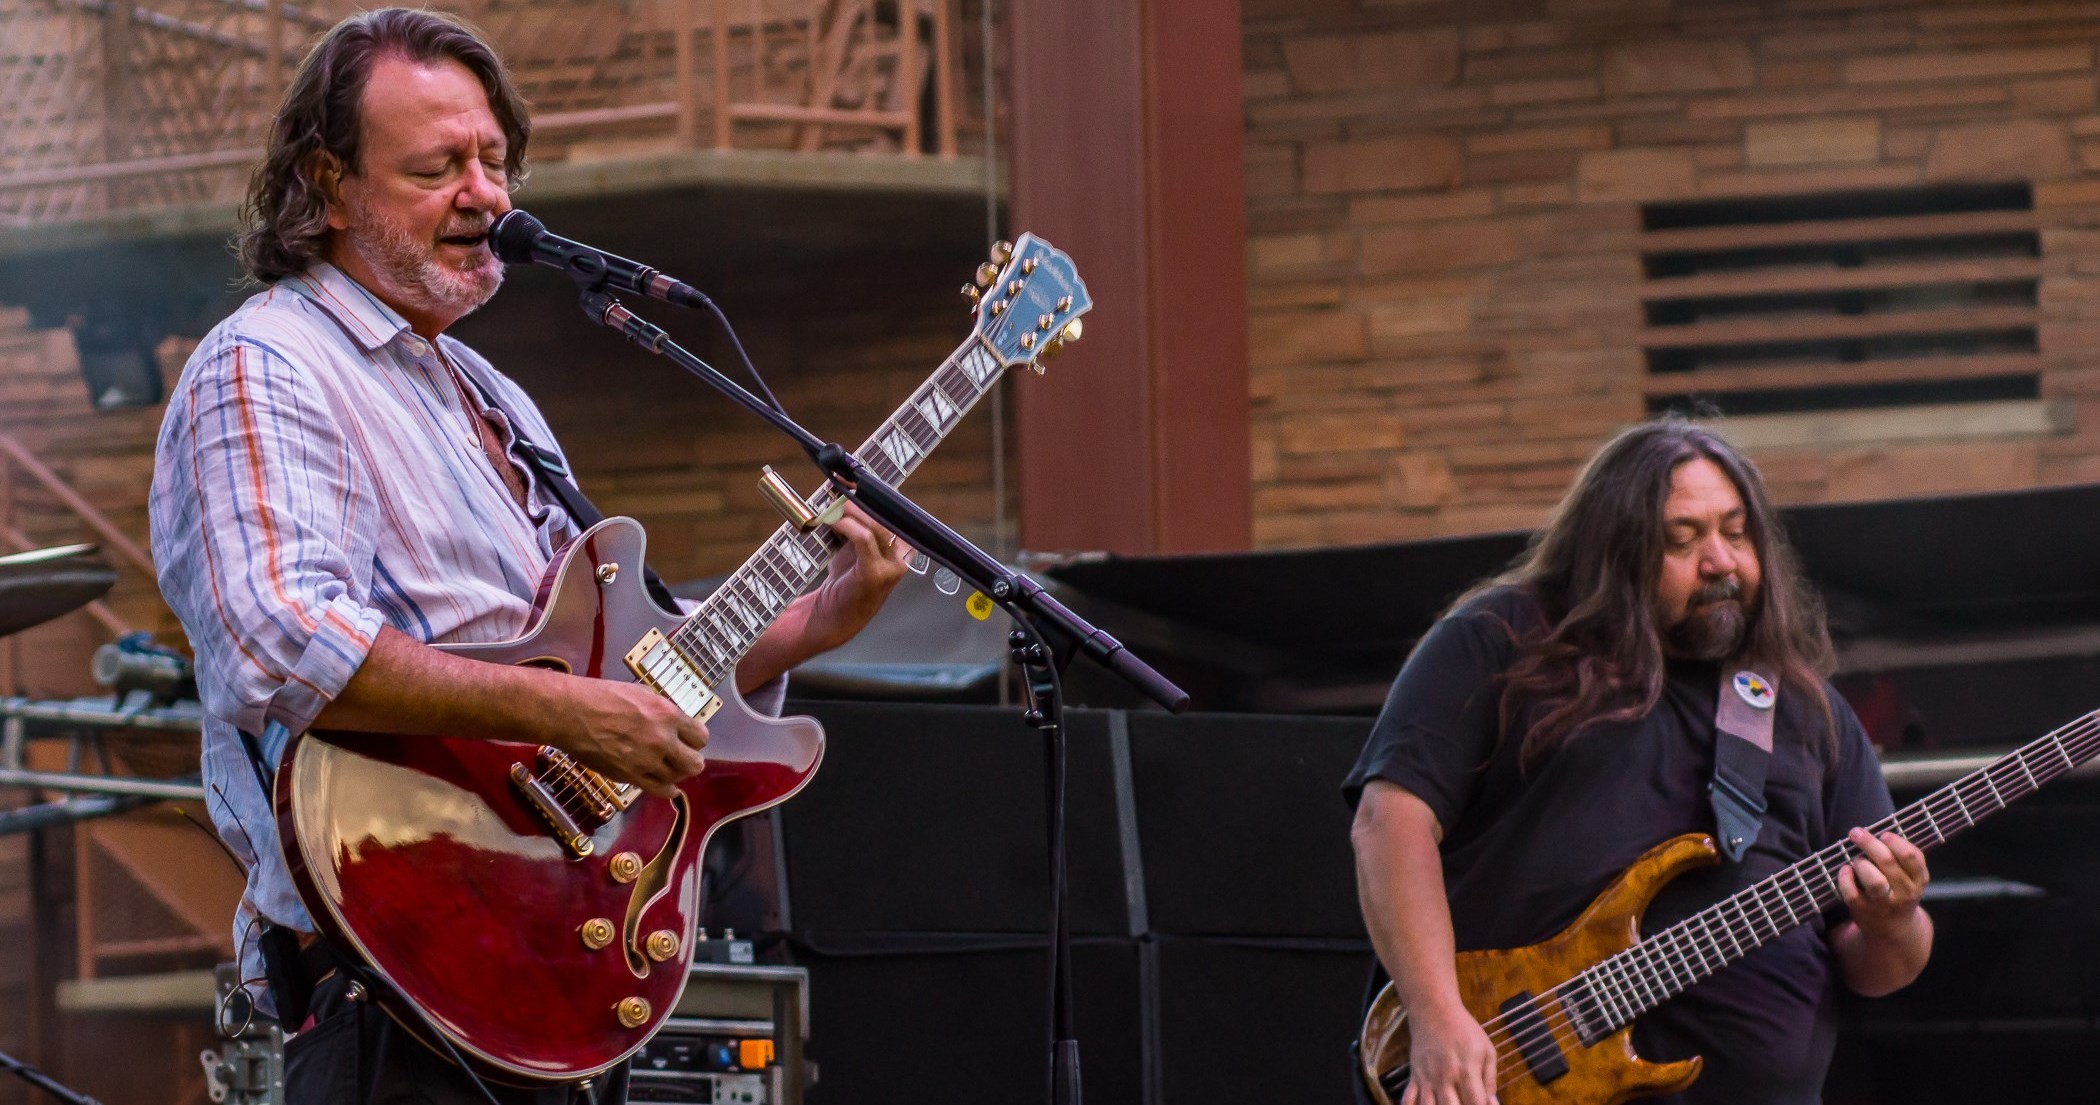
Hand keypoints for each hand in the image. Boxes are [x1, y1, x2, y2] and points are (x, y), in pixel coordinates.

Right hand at [553, 678, 708, 796]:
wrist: (573, 715)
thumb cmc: (603, 697)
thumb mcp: (642, 693)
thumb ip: (663, 711)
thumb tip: (674, 722)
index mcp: (667, 716)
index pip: (700, 737)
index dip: (695, 739)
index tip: (689, 739)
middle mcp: (662, 741)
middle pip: (695, 763)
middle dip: (691, 759)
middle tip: (682, 756)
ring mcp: (647, 762)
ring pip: (678, 778)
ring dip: (675, 773)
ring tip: (668, 767)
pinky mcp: (632, 777)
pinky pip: (660, 791)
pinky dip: (667, 790)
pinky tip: (668, 787)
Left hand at [804, 501, 912, 652]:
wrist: (833, 617)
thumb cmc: (844, 581)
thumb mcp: (853, 548)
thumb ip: (855, 524)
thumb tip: (842, 492)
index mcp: (902, 545)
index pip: (894, 510)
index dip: (875, 493)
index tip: (852, 478)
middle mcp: (903, 555)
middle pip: (886, 515)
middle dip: (861, 500)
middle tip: (839, 490)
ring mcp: (892, 567)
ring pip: (876, 525)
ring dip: (852, 513)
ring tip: (833, 509)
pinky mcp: (876, 574)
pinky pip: (864, 539)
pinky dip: (848, 527)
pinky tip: (835, 524)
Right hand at [1401, 1004, 1497, 1104]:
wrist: (1434, 1010)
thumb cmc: (1464, 1029)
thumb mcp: (1486, 1049)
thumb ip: (1490, 1078)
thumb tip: (1492, 1102)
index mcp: (1467, 1072)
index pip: (1476, 1103)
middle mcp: (1445, 1078)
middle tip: (1463, 1102)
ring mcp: (1427, 1078)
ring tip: (1445, 1104)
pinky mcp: (1414, 1076)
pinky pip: (1408, 1098)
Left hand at [1837, 827, 1928, 939]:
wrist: (1894, 930)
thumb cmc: (1898, 891)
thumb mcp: (1910, 876)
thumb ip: (1900, 856)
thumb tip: (1875, 830)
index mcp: (1918, 880)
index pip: (1912, 856)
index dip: (1896, 841)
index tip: (1883, 834)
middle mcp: (1904, 893)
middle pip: (1888, 863)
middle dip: (1869, 843)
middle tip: (1856, 832)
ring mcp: (1884, 904)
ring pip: (1874, 881)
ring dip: (1861, 864)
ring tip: (1856, 860)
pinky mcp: (1863, 911)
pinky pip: (1852, 893)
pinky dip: (1845, 878)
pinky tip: (1844, 870)